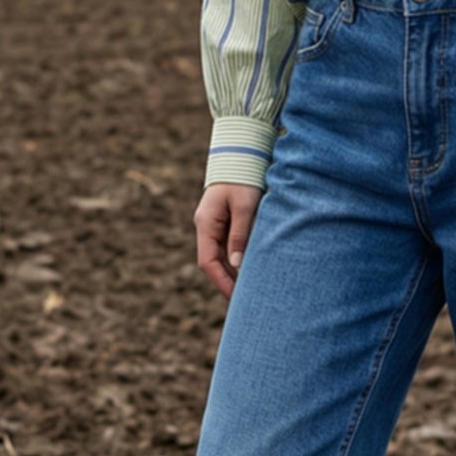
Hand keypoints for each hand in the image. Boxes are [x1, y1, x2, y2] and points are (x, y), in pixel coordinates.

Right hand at [195, 182, 263, 297]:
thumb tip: (237, 265)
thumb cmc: (243, 178)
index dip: (220, 282)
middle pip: (212, 262)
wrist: (241, 154)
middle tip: (245, 301)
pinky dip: (236, 260)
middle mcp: (206, 226)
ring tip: (249, 289)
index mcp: (206, 224)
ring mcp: (213, 224)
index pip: (207, 262)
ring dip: (232, 272)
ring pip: (220, 256)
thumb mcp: (245, 206)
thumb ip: (240, 234)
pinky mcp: (223, 221)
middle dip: (226, 282)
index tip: (235, 298)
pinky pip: (227, 246)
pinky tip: (249, 269)